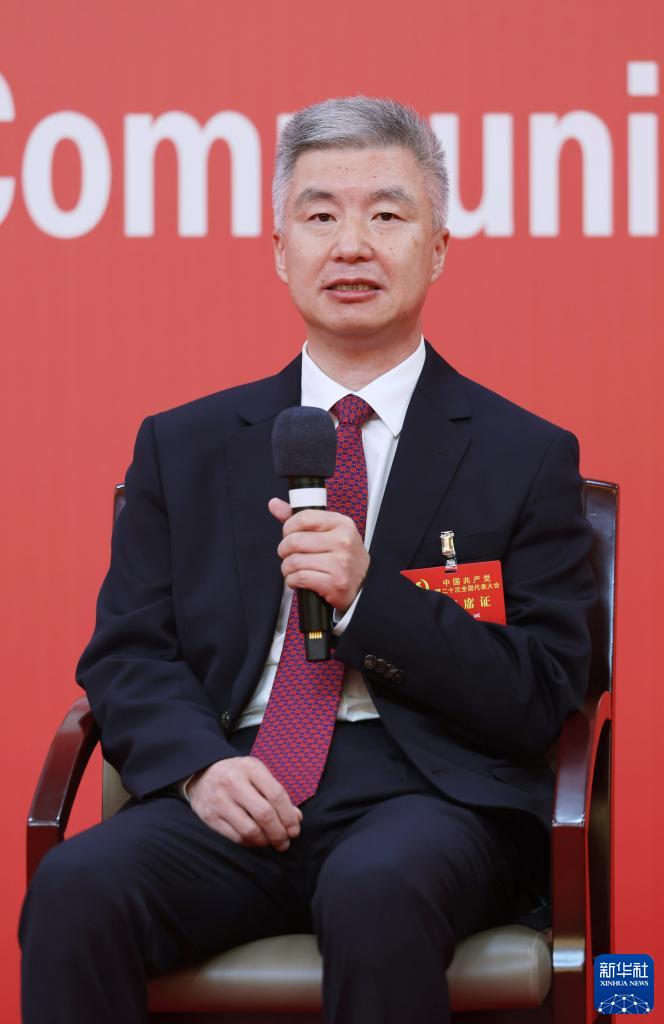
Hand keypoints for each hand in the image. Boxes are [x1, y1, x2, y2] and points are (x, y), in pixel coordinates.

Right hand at [187, 757, 301, 851]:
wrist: (201, 773)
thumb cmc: (237, 775)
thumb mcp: (257, 774)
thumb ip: (276, 793)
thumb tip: (296, 818)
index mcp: (250, 768)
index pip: (276, 795)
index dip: (289, 816)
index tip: (295, 830)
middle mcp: (234, 783)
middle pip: (264, 815)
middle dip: (279, 833)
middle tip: (285, 842)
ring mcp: (220, 800)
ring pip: (250, 830)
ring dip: (265, 841)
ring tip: (271, 842)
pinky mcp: (210, 817)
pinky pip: (236, 837)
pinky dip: (250, 843)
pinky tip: (256, 840)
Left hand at [269, 497, 369, 614]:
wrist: (362, 586)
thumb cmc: (341, 558)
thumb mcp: (328, 533)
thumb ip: (301, 519)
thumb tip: (274, 504)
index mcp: (342, 524)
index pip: (304, 517)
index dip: (289, 527)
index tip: (288, 535)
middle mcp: (343, 541)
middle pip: (295, 540)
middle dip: (284, 550)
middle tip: (289, 555)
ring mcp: (341, 563)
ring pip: (294, 561)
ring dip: (287, 568)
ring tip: (295, 570)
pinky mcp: (336, 583)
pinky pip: (300, 578)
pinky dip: (292, 581)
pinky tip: (299, 580)